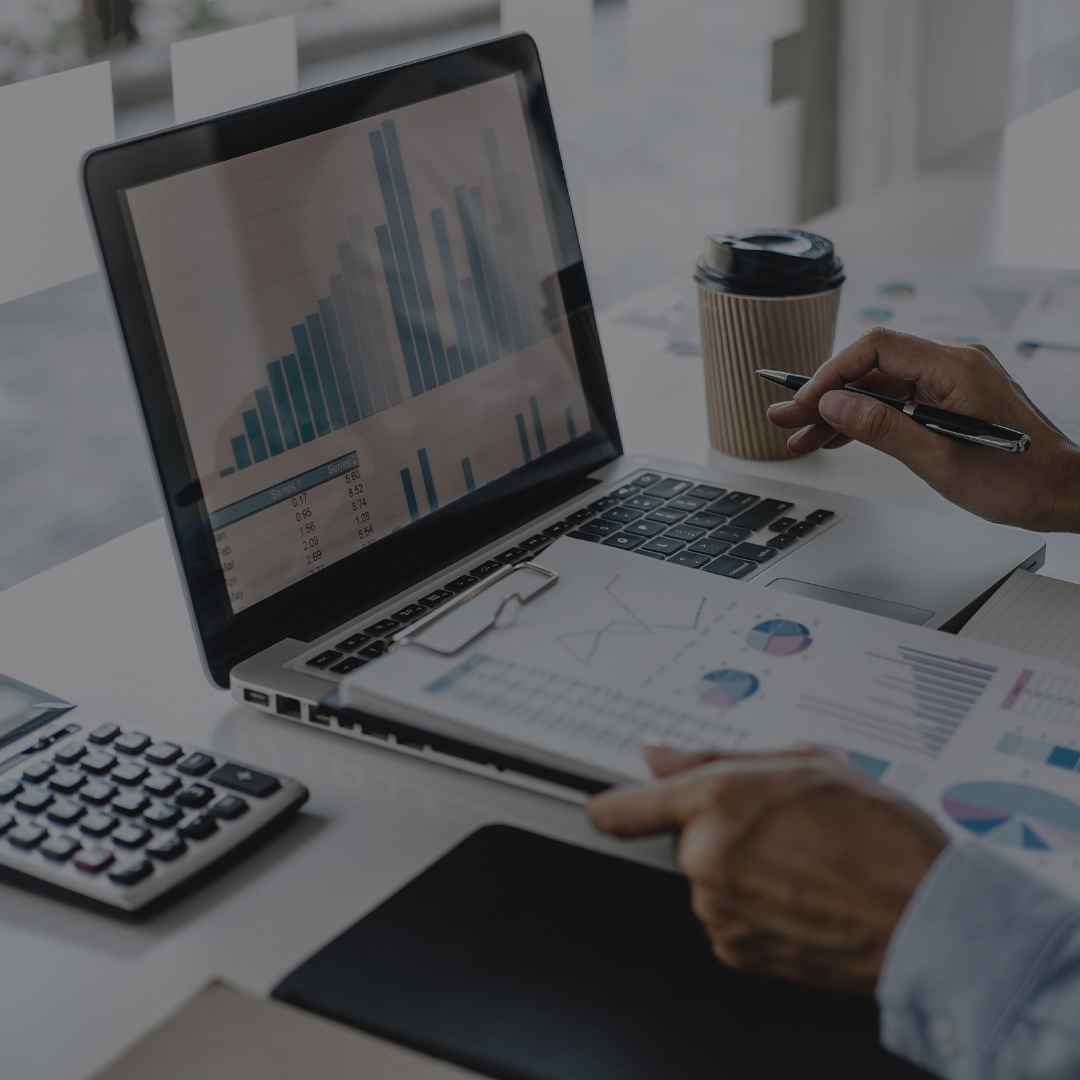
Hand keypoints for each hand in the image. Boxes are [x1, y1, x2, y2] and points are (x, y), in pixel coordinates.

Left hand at [588, 746, 946, 996]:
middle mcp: (706, 859)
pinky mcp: (736, 952)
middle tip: (778, 825)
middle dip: (719, 830)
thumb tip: (659, 756)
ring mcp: (718, 912)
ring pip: (708, 878)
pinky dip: (754, 906)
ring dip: (740, 869)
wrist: (929, 918)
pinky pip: (727, 916)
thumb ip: (716, 757)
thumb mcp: (802, 762)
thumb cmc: (879, 834)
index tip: (612, 806)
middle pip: (684, 838)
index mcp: (717, 801)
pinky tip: (802, 895)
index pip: (623, 807)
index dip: (615, 804)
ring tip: (804, 862)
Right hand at [766, 328, 1079, 530]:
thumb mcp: (939, 460)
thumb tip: (835, 404)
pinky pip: (900, 401)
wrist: (1065, 493)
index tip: (804, 402)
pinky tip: (839, 435)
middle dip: (826, 394)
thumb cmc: (1019, 479)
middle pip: (873, 367)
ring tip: (802, 436)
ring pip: (882, 387)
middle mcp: (955, 365)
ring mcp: (954, 382)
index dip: (831, 374)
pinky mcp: (953, 400)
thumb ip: (882, 428)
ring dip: (841, 410)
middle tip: (786, 419)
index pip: (876, 349)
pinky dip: (868, 418)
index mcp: (955, 368)